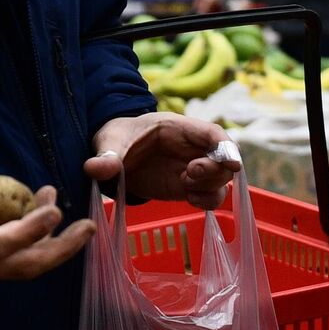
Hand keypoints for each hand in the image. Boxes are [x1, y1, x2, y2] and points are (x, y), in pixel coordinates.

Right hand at [0, 160, 94, 297]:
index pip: (2, 243)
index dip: (33, 228)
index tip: (54, 206)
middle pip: (26, 266)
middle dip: (62, 248)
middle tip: (90, 227)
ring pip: (20, 267)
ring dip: (49, 243)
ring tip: (62, 209)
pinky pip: (8, 263)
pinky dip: (29, 244)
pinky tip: (33, 217)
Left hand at [85, 113, 239, 208]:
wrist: (115, 155)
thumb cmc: (117, 138)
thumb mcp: (109, 142)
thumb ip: (106, 155)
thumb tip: (95, 168)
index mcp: (178, 128)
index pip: (212, 133)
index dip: (226, 147)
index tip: (233, 164)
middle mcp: (193, 148)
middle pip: (223, 159)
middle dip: (214, 171)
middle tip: (188, 176)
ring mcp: (193, 168)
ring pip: (221, 180)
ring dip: (210, 187)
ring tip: (186, 189)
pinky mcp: (189, 186)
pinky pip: (211, 195)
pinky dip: (207, 201)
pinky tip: (189, 200)